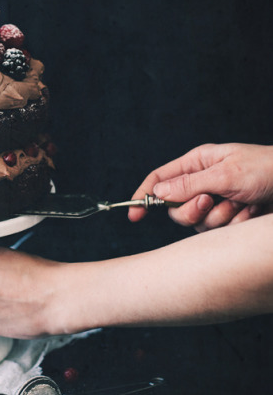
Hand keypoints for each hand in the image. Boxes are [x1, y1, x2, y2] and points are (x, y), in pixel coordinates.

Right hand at [128, 143, 272, 230]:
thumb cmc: (268, 169)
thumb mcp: (225, 174)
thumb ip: (189, 185)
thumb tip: (158, 193)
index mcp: (198, 162)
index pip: (161, 178)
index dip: (144, 195)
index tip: (134, 214)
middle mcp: (204, 182)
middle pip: (176, 208)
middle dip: (192, 210)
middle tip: (210, 202)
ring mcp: (217, 201)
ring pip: (197, 223)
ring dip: (220, 217)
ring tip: (241, 204)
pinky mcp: (230, 217)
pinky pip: (218, 231)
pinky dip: (235, 224)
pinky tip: (251, 212)